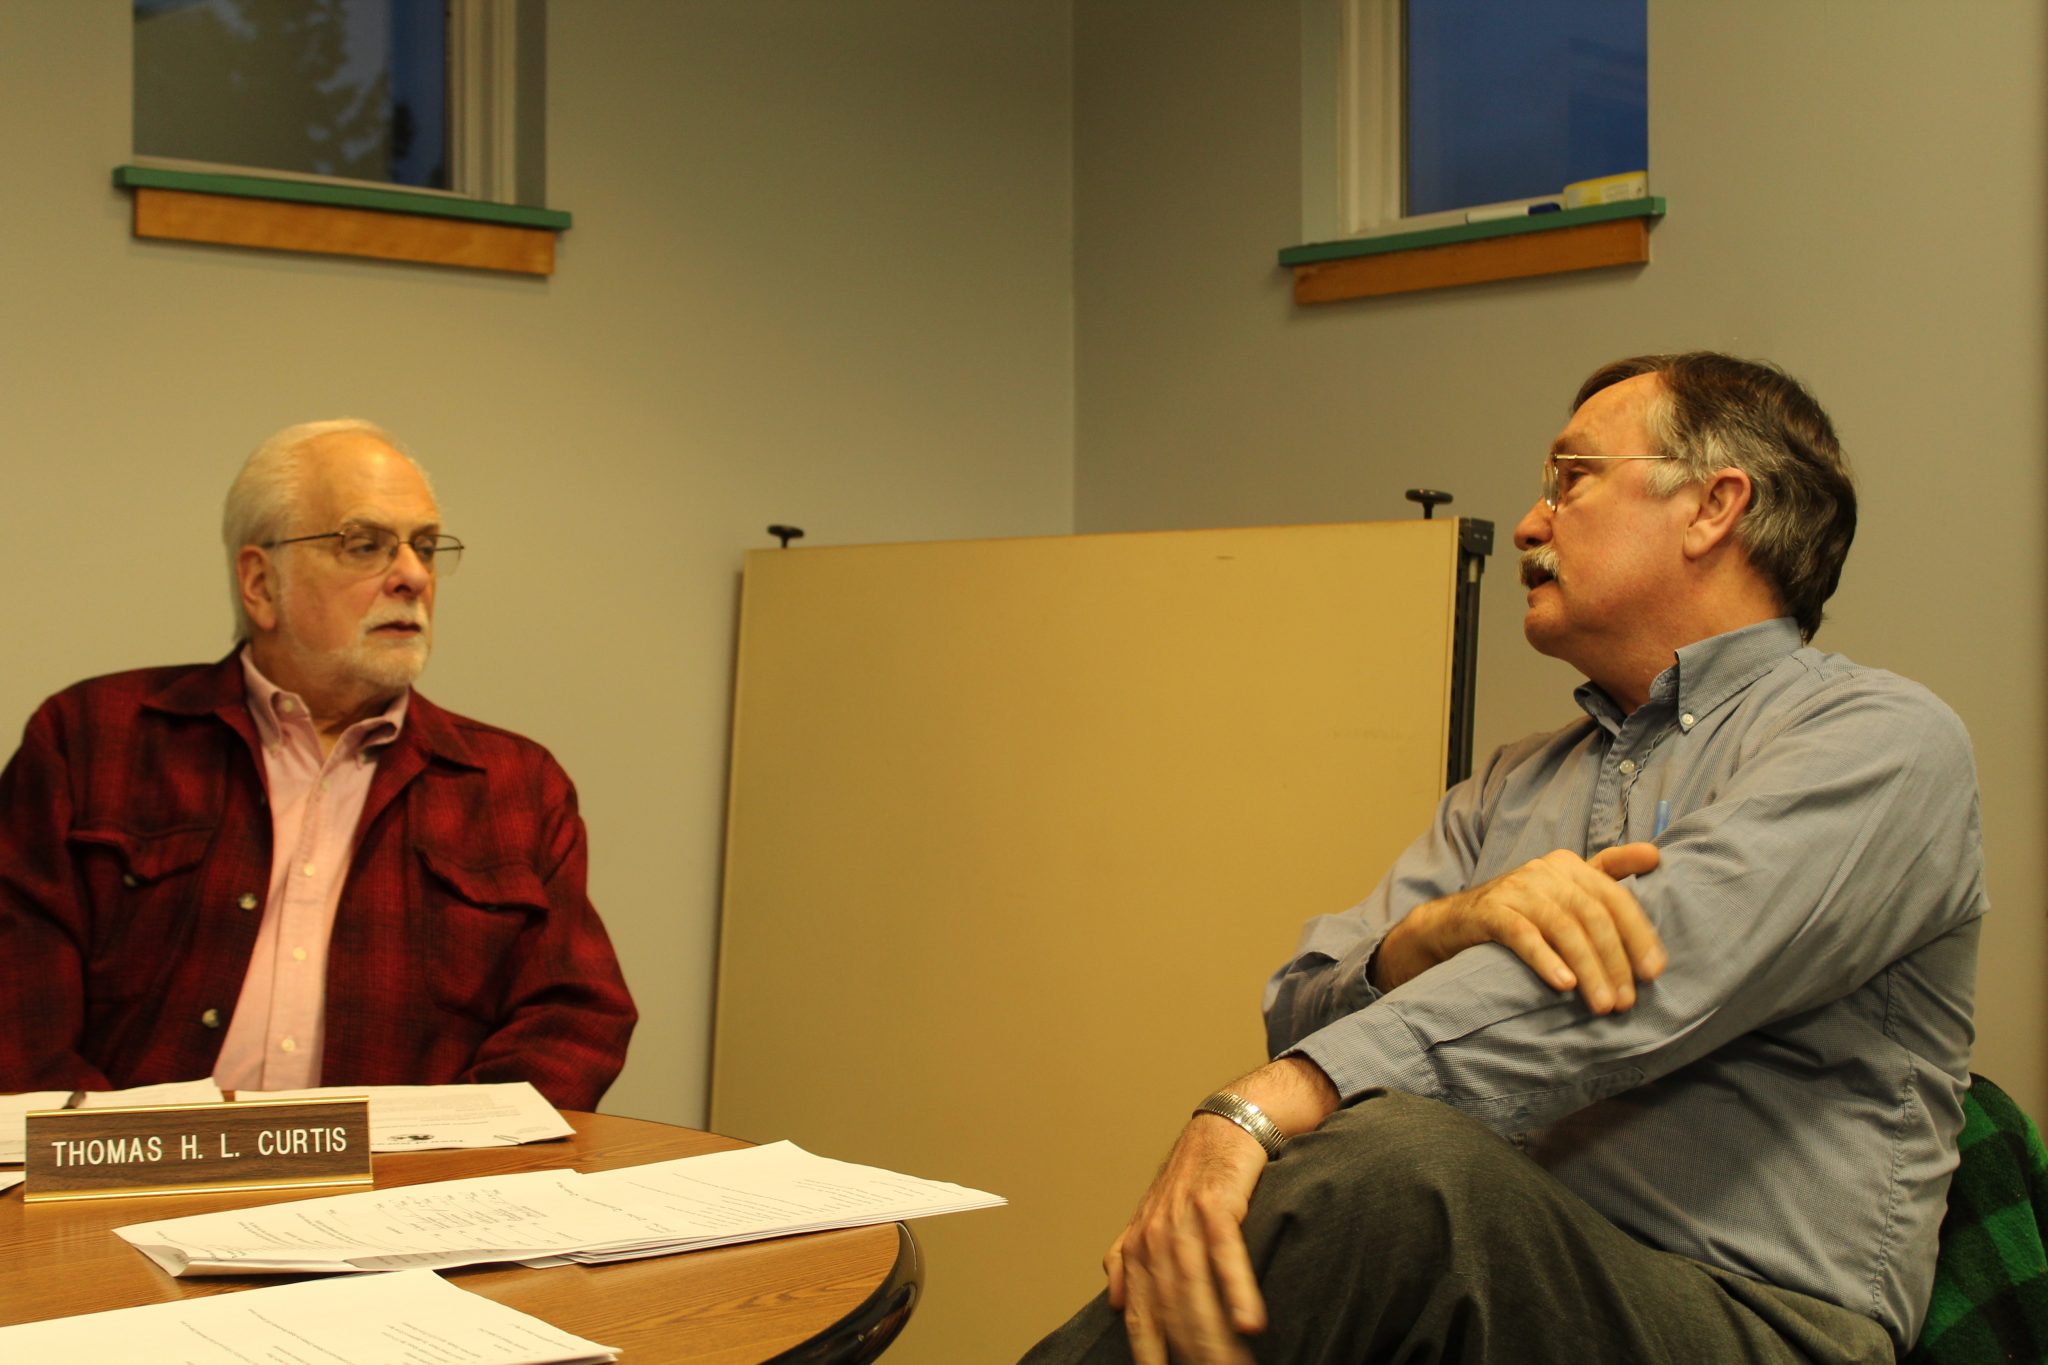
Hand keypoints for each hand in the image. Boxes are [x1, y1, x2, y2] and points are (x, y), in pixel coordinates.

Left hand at [1105, 1059, 1338, 1363]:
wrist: (1222, 1128)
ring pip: (1196, 1290)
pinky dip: (1237, 1290)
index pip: (1140, 1315)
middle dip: (1190, 1353)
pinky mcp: (1215, 1203)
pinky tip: (1249, 1324)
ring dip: (1215, 1336)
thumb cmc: (1192, 1180)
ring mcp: (1183, 1220)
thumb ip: (1130, 1259)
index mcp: (1138, 1248)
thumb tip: (1115, 1303)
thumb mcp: (1153, 1219)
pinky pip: (1226, 1254)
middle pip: (1171, 1311)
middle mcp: (1155, 1237)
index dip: (1148, 1352)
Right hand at [1372, 843, 1666, 1012]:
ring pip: (1563, 927)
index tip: (1655, 972)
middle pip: (1593, 915)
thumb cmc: (1519, 912)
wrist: (1452, 924)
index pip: (1615, 897)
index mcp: (1569, 865)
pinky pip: (1523, 935)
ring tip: (1601, 1004)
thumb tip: (1656, 855)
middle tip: (1626, 1002)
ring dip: (1588, 969)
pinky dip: (1546, 959)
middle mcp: (1544, 871)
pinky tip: (1563, 984)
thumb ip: (1607, 872)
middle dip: (1615, 961)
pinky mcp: (1489, 912)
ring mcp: (1516, 889)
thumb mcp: (1564, 889)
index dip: (1639, 935)